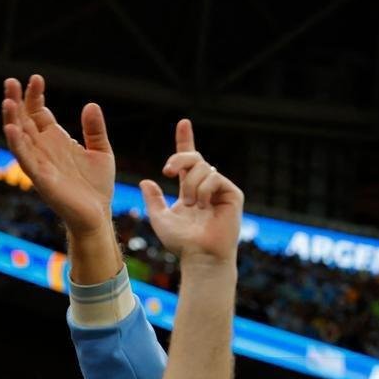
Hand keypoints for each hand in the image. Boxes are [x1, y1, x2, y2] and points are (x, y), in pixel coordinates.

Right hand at [1, 75, 114, 233]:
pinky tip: (12, 129)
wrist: (98, 214)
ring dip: (11, 119)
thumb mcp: (102, 152)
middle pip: (24, 120)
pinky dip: (18, 144)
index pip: (38, 112)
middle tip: (11, 80)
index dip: (35, 95)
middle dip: (16, 101)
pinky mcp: (41, 178)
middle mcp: (43, 149)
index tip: (37, 77)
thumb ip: (95, 129)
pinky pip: (25, 159)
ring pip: (19, 137)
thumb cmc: (97, 186)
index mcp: (56, 140)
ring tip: (7, 101)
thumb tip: (91, 104)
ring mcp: (40, 162)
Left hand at [141, 120, 242, 264]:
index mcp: (191, 189)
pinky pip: (214, 178)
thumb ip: (152, 199)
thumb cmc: (182, 243)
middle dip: (179, 158)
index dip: (185, 140)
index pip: (188, 160)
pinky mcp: (233, 194)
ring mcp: (221, 190)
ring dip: (190, 185)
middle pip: (194, 157)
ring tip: (191, 205)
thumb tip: (146, 181)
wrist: (200, 256)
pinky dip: (204, 190)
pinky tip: (204, 205)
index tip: (183, 123)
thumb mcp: (159, 218)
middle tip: (167, 171)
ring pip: (202, 168)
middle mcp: (207, 187)